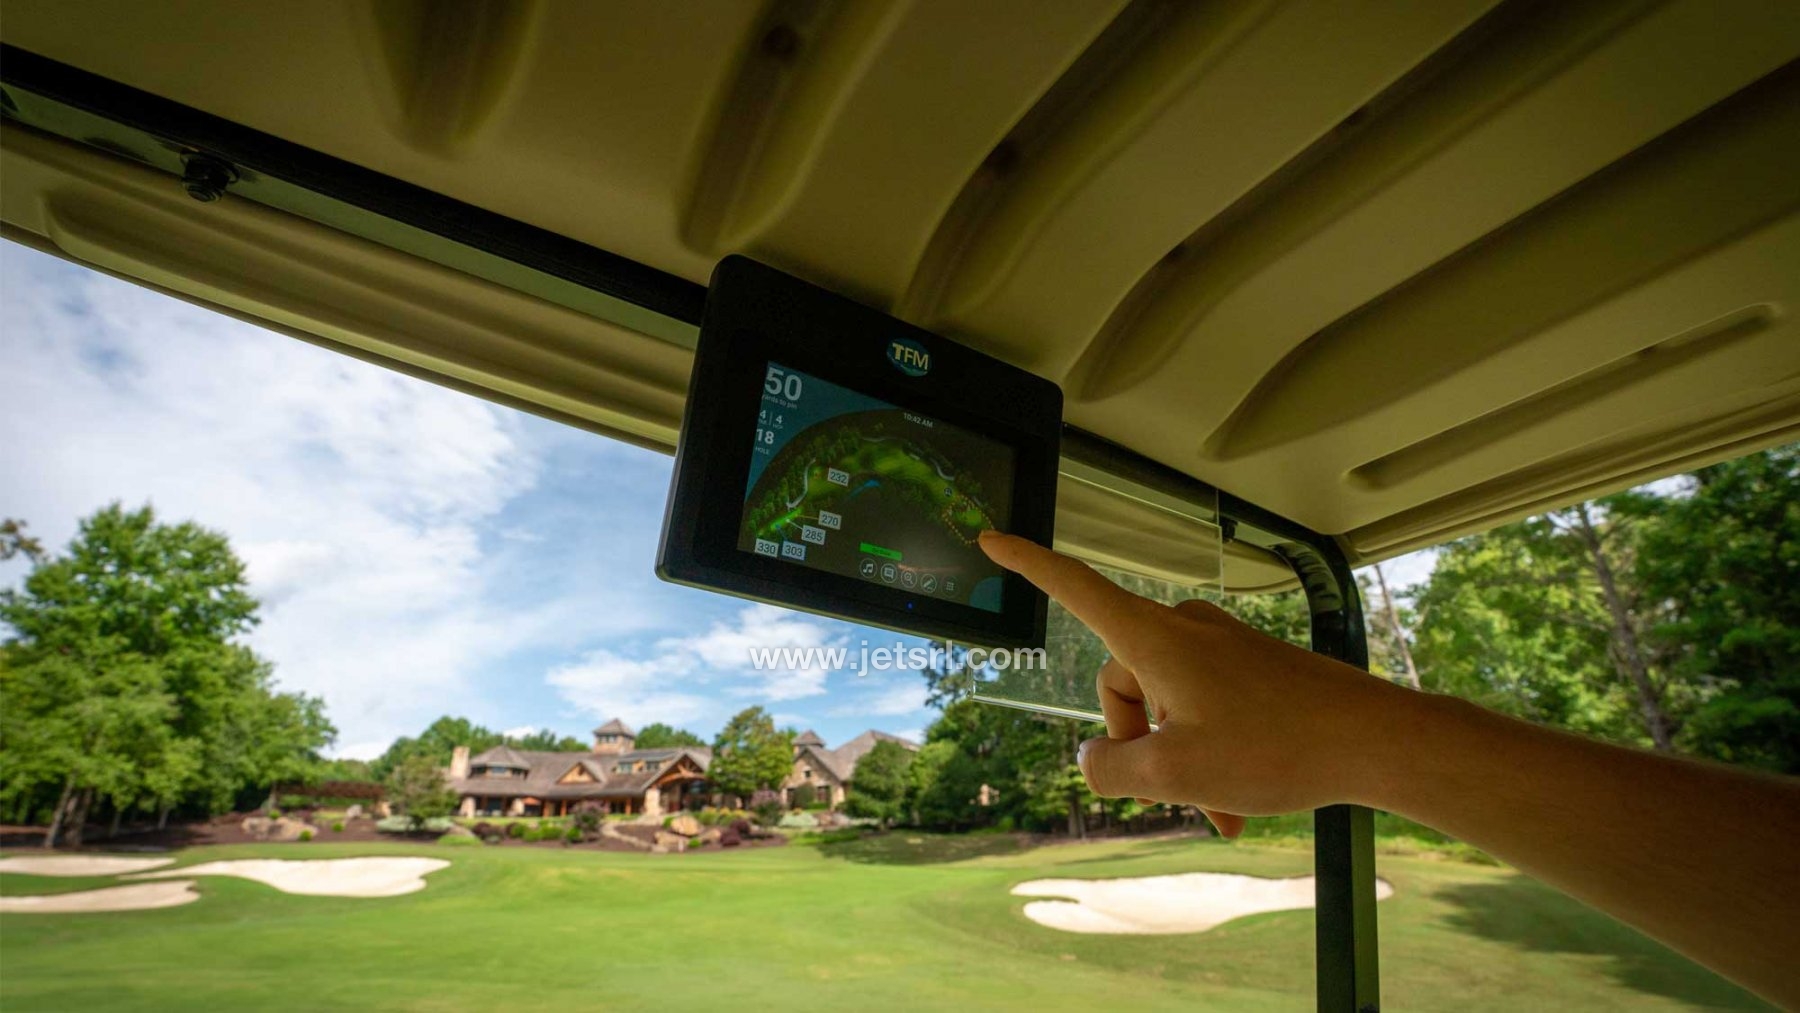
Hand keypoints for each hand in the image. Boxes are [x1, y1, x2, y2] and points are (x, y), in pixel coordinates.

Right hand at [979, 531, 1408, 836]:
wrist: (1376, 740)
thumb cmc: (1278, 749)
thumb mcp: (1176, 772)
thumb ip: (1113, 769)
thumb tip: (1095, 762)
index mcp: (1156, 640)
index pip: (1076, 587)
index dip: (1030, 564)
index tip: (992, 537)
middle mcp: (1185, 631)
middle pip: (1121, 683)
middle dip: (1138, 744)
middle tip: (1180, 792)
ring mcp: (1222, 648)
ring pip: (1167, 705)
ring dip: (1180, 760)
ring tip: (1221, 810)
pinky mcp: (1251, 666)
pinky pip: (1204, 708)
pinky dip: (1209, 753)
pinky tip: (1237, 804)